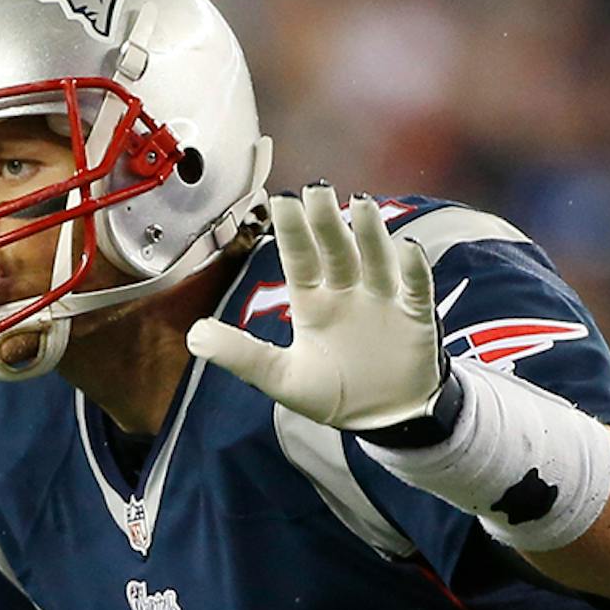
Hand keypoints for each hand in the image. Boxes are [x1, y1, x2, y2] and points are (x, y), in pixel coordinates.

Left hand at [186, 187, 443, 431]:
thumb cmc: (332, 393)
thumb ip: (241, 355)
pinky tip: (407, 249)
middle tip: (316, 190)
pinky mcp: (415, 318)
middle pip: (336, 251)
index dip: (293, 232)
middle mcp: (347, 292)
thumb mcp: (280, 378)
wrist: (384, 420)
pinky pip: (416, 290)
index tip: (282, 201)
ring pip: (375, 261)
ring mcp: (382, 301)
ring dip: (370, 235)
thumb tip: (193, 336)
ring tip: (362, 204)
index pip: (300, 260)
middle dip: (326, 222)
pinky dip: (413, 271)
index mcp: (313, 302)